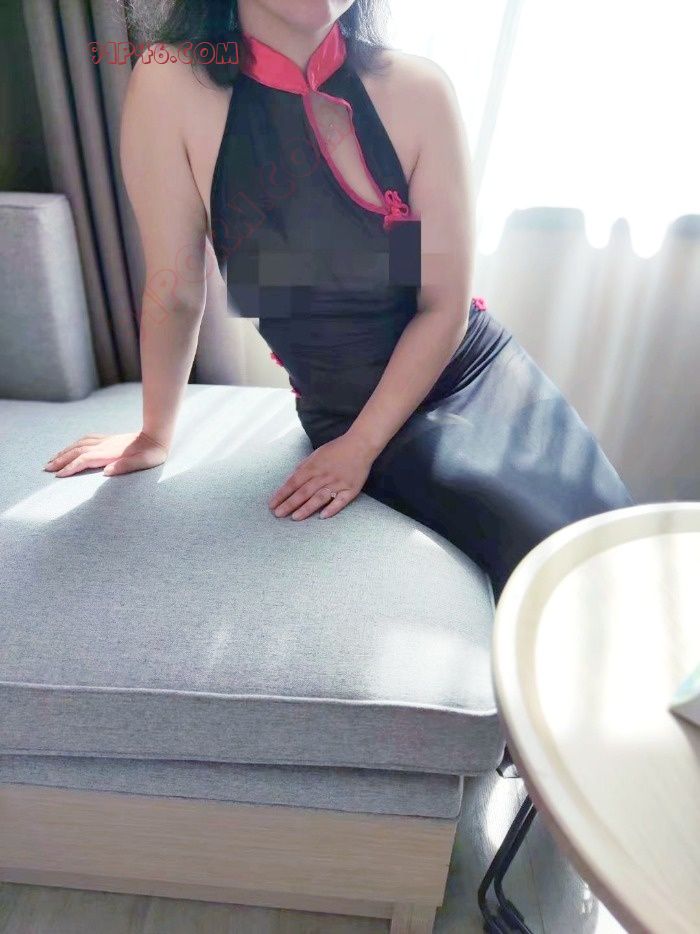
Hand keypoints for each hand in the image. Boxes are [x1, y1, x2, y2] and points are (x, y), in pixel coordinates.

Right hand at [43, 431, 168, 477]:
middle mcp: (104, 445)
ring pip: (79, 444)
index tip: (58, 476)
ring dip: (64, 451)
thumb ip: (125, 466)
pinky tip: (71, 447)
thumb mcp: (143, 463)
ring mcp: (106, 441)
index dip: (71, 467)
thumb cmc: (152, 454)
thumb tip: (106, 472)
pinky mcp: (109, 439)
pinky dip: (74, 444)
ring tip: (52, 459)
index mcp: (110, 453)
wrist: (158, 436)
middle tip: (46, 468)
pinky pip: (86, 440)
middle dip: (60, 460)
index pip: (84, 460)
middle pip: (77, 451)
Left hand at [268, 431, 376, 519]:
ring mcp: (338, 483)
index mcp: (313, 466)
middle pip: (304, 492)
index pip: (293, 482)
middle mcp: (324, 475)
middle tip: (278, 514)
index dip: (282, 494)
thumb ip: (304, 466)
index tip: (272, 504)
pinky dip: (332, 508)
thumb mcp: (316, 453)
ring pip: (319, 498)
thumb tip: (292, 478)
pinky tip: (322, 516)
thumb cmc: (337, 449)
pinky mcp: (351, 489)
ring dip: (306, 508)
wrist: (360, 445)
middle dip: (289, 504)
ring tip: (295, 517)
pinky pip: (340, 501)